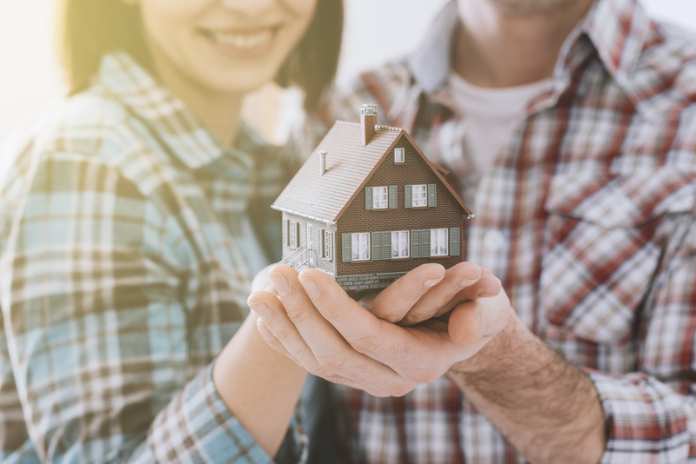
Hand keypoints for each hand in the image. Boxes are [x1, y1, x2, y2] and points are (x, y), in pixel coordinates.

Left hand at [247, 263, 511, 396]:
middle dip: (301, 313)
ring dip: (284, 326)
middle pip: (335, 352)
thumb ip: (483, 311)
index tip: (309, 272)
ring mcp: (368, 380)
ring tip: (258, 292)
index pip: (369, 336)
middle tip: (278, 272)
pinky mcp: (352, 373)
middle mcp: (390, 379)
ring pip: (316, 362)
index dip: (336, 307)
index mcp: (419, 362)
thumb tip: (468, 322)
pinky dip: (284, 340)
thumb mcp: (489, 307)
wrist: (463, 336)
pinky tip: (263, 316)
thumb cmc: (478, 311)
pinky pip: (311, 363)